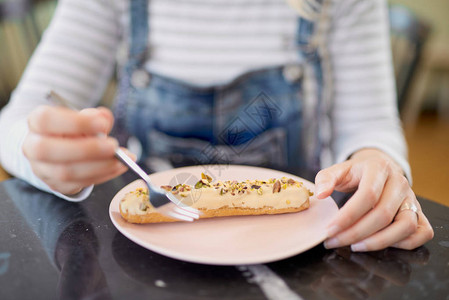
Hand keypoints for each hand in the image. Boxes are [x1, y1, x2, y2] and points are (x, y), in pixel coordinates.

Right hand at [23, 106, 132, 194]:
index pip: (46, 120)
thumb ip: (94, 116)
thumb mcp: (83, 117)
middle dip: (86, 149)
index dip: (75, 123)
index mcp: (36, 122)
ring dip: (100, 166)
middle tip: (113, 146)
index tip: (102, 124)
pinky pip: (79, 183)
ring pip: (66, 172)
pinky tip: (119, 167)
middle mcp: (33, 147)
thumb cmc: (74, 129)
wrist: (62, 149)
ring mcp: (43, 169)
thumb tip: (104, 118)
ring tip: (122, 159)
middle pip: (49, 150)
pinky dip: (104, 175)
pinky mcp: (57, 185)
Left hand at [315, 148, 433, 251]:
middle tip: (334, 241)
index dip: (348, 216)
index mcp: (379, 168)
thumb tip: (320, 194)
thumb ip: (325, 179)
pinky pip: (422, 232)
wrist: (378, 166)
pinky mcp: (419, 212)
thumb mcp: (337, 170)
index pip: (367, 195)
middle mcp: (399, 183)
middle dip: (356, 233)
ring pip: (405, 226)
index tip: (329, 229)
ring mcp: (412, 198)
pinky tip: (380, 244)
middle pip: (383, 214)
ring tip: (355, 246)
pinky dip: (405, 244)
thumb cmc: (355, 172)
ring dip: (379, 242)